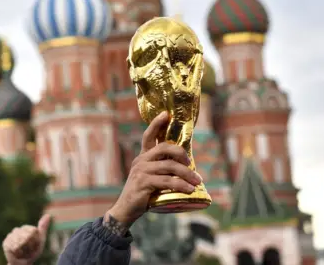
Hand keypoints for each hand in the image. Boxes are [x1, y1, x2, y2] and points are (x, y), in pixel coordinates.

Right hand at [3, 213, 51, 264]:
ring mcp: (11, 236)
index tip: (35, 245)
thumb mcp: (40, 240)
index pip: (33, 231)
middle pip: (27, 235)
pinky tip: (17, 253)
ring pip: (20, 241)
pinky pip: (14, 246)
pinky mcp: (5, 243)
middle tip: (28, 249)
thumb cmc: (32, 252)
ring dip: (24, 249)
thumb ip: (43, 228)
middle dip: (30, 245)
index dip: (35, 240)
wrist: (23, 263)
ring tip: (23, 251)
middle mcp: (18, 230)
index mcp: (27, 228)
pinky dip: (18, 251)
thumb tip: (48, 215)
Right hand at [106, 112, 201, 227]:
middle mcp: (141, 160)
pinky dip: (181, 185)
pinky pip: (167, 181)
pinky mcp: (143, 183)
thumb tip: (187, 168)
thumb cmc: (143, 194)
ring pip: (170, 166)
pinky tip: (189, 190)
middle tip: (191, 163)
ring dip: (187, 174)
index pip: (149, 135)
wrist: (126, 210)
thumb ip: (163, 170)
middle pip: (164, 148)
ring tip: (197, 182)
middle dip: (181, 153)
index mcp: (143, 157)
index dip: (157, 123)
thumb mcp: (152, 178)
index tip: (166, 114)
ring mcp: (141, 171)